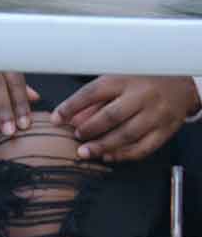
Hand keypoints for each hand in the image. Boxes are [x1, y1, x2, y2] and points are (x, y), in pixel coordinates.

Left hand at [55, 74, 200, 162]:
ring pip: (127, 135)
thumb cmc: (140, 81)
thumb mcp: (115, 81)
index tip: (56, 119)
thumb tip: (71, 119)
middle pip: (111, 116)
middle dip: (89, 130)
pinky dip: (124, 155)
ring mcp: (155, 114)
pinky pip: (144, 147)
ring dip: (103, 146)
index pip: (91, 93)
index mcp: (123, 80)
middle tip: (75, 138)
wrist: (180, 85)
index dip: (71, 107)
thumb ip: (93, 100)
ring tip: (86, 152)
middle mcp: (141, 96)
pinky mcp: (166, 130)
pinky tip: (109, 156)